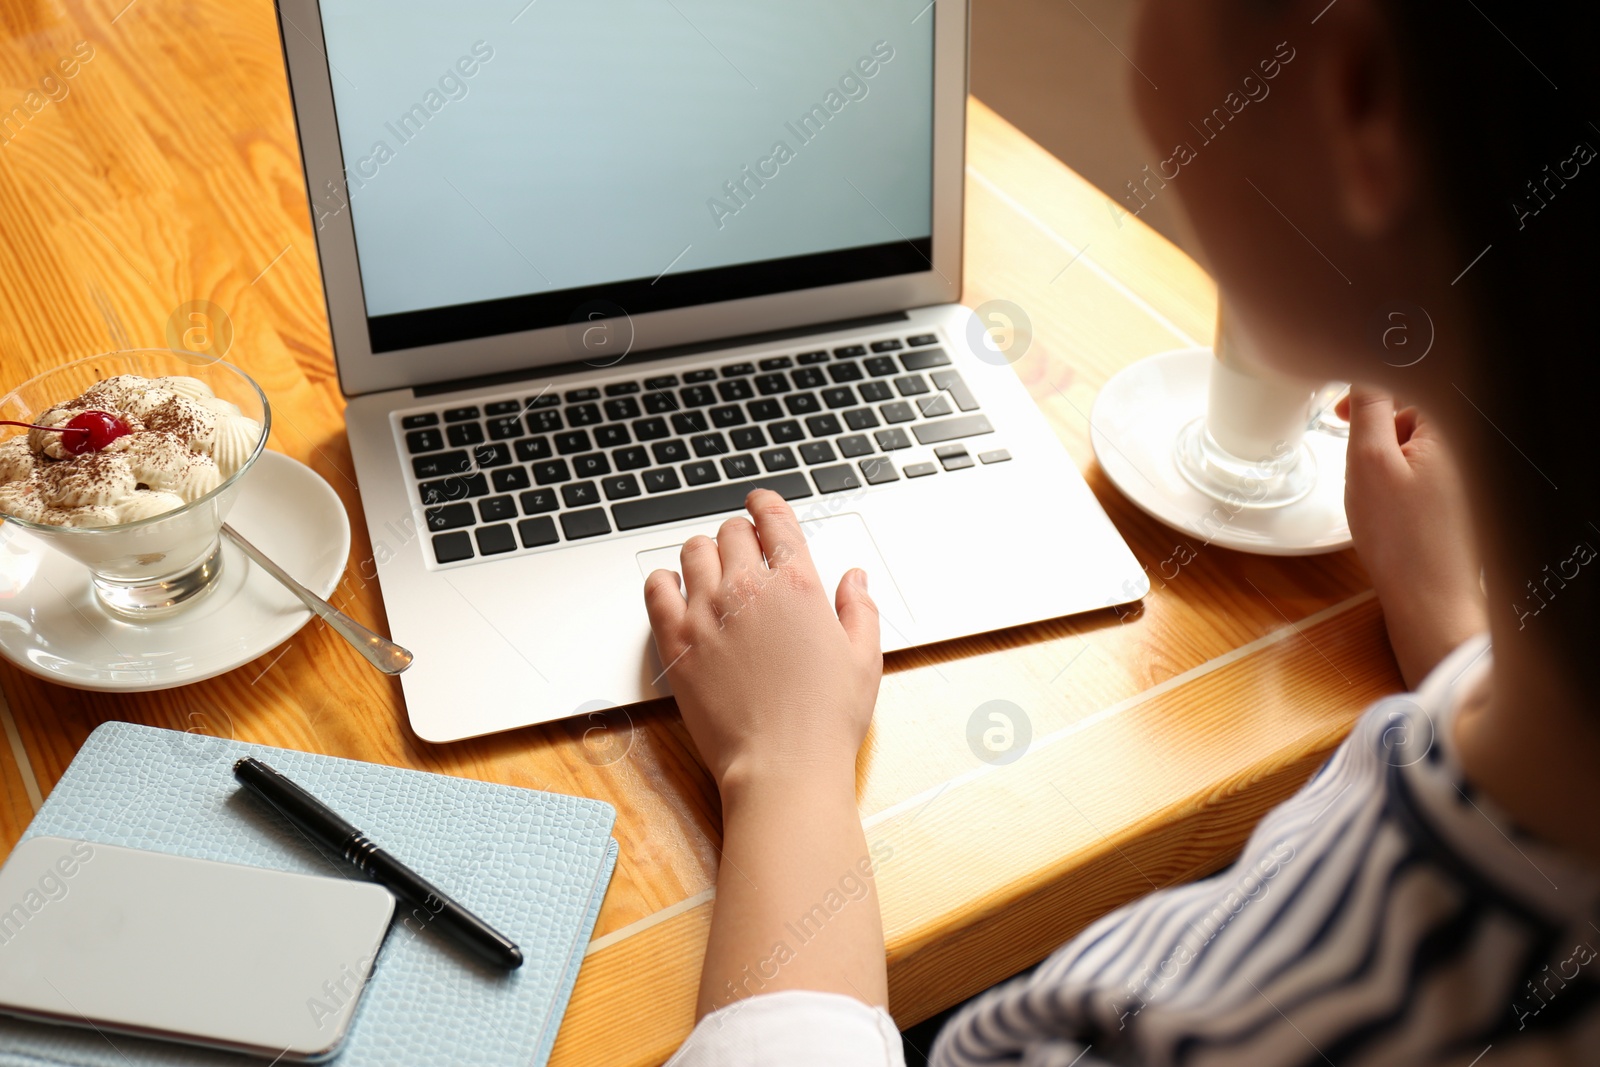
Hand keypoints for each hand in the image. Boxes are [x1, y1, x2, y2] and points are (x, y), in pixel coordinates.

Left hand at [643, 490, 881, 791]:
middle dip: (740, 536)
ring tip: (712, 572)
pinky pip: (656, 588)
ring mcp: (707, 613)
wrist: (782, 766)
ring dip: (705, 554)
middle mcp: (749, 589)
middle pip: (731, 532)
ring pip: (693, 551)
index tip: (760, 505)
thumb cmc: (826, 720)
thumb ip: (859, 608)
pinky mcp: (676, 641)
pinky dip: (664, 581)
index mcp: (798, 584)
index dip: (766, 504)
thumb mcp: (864, 658)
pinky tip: (676, 592)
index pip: (774, 518)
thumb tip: (854, 577)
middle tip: (745, 552)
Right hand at [1340, 387, 1486, 688]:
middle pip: (1416, 408)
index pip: (1411, 379)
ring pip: (1419, 438)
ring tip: (1371, 486)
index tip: (1343, 407)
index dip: (1372, 383)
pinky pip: (1426, 464)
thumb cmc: (1400, 537)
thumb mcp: (1369, 461)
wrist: (1429, 598)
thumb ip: (1369, 407)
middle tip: (1350, 446)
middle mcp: (1470, 444)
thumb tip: (1367, 368)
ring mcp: (1470, 471)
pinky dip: (1401, 472)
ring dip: (1388, 450)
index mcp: (1453, 428)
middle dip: (1378, 423)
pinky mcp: (1463, 494)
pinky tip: (1389, 503)